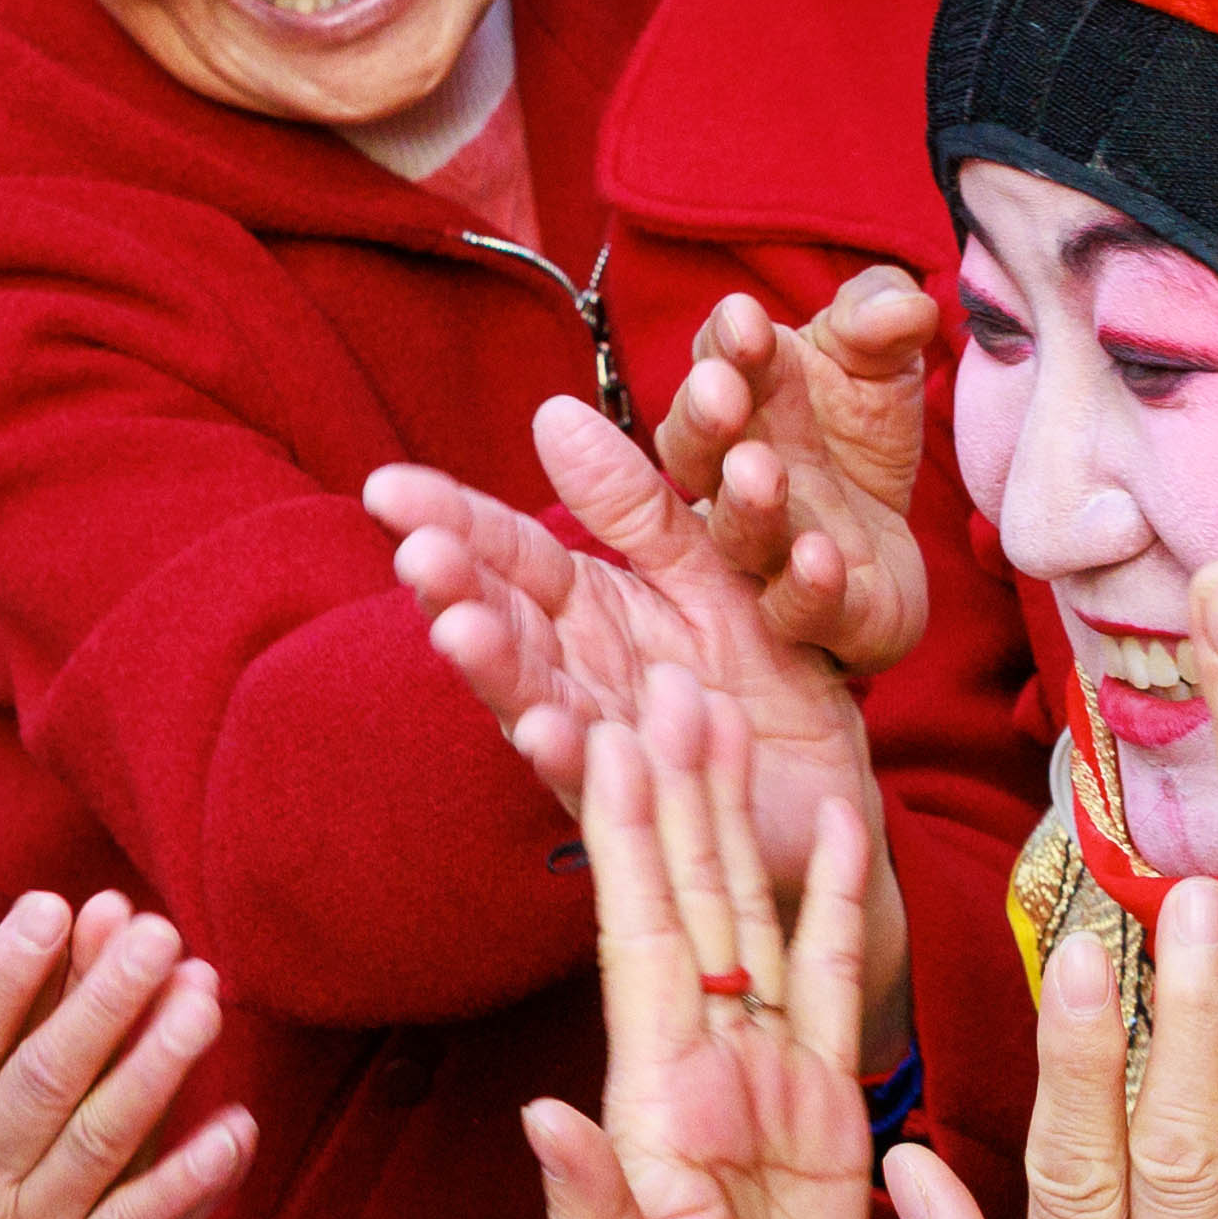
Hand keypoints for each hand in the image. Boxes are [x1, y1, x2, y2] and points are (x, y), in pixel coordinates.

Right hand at [370, 392, 889, 905]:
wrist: (831, 784)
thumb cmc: (765, 673)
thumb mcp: (706, 566)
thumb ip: (633, 504)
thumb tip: (550, 413)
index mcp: (588, 605)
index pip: (507, 552)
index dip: (450, 519)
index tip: (386, 487)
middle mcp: (577, 671)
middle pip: (503, 622)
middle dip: (457, 591)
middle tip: (418, 554)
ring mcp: (601, 740)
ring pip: (535, 698)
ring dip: (496, 668)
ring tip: (459, 630)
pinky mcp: (643, 805)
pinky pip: (603, 779)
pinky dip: (570, 757)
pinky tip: (542, 729)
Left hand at [515, 666, 882, 1218]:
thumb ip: (591, 1218)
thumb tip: (546, 1119)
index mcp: (653, 1100)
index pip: (641, 939)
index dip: (629, 837)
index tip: (612, 728)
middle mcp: (701, 1067)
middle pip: (691, 895)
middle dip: (677, 782)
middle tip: (671, 661)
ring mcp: (761, 1081)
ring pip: (752, 915)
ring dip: (741, 812)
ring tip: (735, 705)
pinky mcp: (820, 1111)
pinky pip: (827, 985)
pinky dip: (832, 902)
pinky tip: (838, 826)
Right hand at [649, 267, 945, 679]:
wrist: (893, 527)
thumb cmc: (859, 426)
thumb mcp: (878, 357)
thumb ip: (881, 319)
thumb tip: (907, 307)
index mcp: (742, 399)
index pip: (718, 364)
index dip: (727, 345)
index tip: (746, 321)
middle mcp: (733, 477)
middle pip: (696, 452)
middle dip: (704, 421)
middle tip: (721, 393)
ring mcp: (768, 551)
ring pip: (736, 536)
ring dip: (745, 506)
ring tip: (760, 472)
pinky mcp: (819, 615)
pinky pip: (798, 610)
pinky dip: (805, 589)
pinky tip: (822, 557)